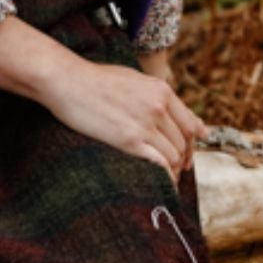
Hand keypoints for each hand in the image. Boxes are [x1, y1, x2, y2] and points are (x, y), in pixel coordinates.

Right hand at [40, 53, 206, 177]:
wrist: (69, 82)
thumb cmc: (95, 79)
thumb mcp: (133, 78)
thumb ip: (154, 93)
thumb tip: (168, 104)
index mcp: (162, 91)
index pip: (190, 123)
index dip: (193, 142)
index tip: (189, 153)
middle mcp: (159, 108)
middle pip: (183, 142)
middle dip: (183, 158)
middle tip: (178, 169)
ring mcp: (145, 125)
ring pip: (173, 155)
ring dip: (173, 169)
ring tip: (167, 177)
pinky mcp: (129, 141)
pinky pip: (159, 164)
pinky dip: (165, 176)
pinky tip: (163, 183)